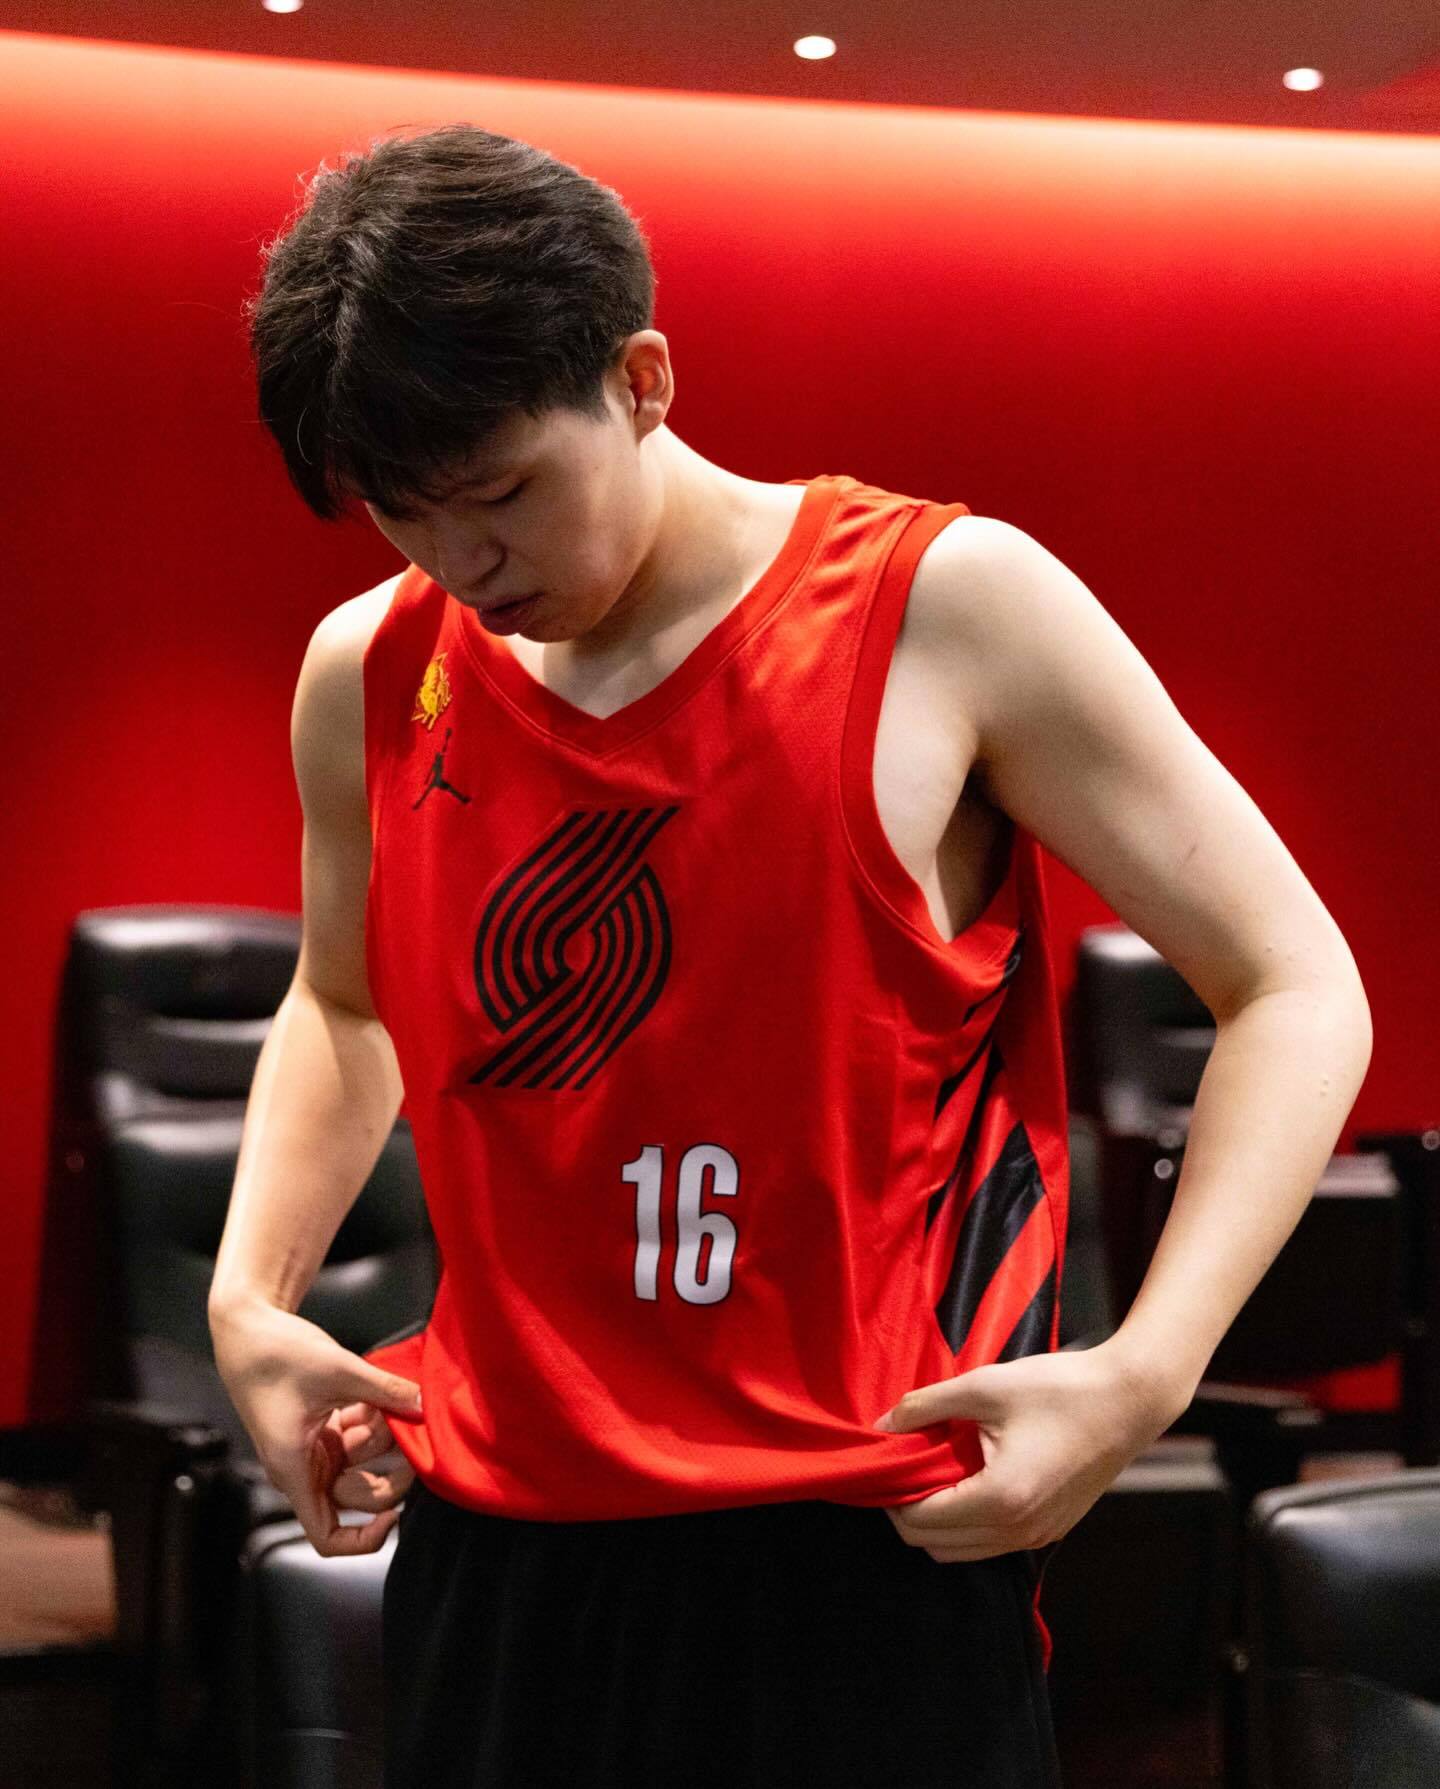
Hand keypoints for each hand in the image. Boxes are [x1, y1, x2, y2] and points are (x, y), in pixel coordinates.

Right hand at [210, 1295, 423, 1556]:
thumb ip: (386, 1391)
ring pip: (362, 1464)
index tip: (396, 1513)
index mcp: (296, 1470)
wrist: (248, 1327)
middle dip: (389, 1474)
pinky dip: (373, 1420)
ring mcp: (314, 1448)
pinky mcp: (322, 1427)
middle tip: (415, 1444)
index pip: (328, 1537)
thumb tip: (426, 1406)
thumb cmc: (277, 1354)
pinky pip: (357, 1437)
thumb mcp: (340, 1370)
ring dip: (383, 1438)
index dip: (365, 1539)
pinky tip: (379, 1395)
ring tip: (394, 1404)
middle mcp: (304, 1467)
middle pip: (357, 1498)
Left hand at [877, 1342, 1183, 1562]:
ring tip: (933, 1471)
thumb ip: (926, 1406)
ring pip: (962, 1551)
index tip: (886, 1463)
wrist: (1128, 1400)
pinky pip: (991, 1543)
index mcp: (999, 1499)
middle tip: (903, 1467)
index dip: (890, 1497)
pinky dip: (968, 1522)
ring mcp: (1036, 1536)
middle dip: (908, 1512)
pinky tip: (968, 1478)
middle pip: (935, 1545)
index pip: (919, 1522)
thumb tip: (883, 1425)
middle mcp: (1017, 1531)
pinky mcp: (1050, 1530)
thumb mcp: (984, 1386)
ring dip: (938, 1521)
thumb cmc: (1059, 1389)